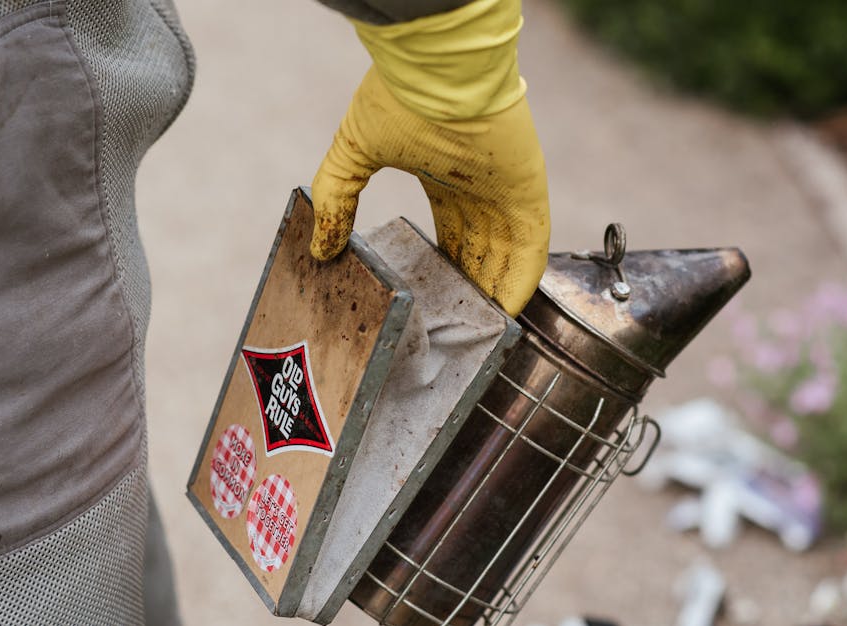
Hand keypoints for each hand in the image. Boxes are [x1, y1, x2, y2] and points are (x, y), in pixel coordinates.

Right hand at [309, 0, 549, 316]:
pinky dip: (519, 283)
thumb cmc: (399, 97)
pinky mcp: (526, 196)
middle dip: (468, 289)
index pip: (451, 234)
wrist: (436, 71)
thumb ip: (337, 199)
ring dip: (493, 295)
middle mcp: (478, 189)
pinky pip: (529, 250)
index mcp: (444, 178)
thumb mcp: (354, 154)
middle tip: (455, 328)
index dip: (443, 267)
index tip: (431, 299)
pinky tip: (506, 315)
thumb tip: (318, 247)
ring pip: (504, 257)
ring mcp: (504, 193)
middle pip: (479, 252)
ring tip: (479, 334)